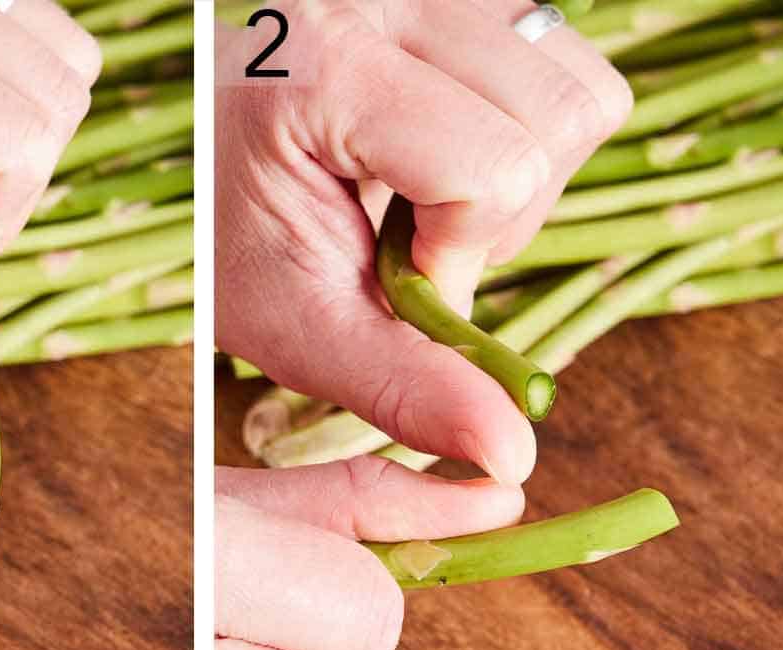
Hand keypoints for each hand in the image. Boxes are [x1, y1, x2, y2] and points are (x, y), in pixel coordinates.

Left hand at [216, 0, 631, 483]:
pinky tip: (449, 156)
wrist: (203, 154)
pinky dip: (528, 128)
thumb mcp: (303, 324)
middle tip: (418, 237)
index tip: (402, 274)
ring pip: (579, 85)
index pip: (489, 166)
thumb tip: (513, 457)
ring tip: (433, 197)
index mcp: (324, 71)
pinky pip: (564, 60)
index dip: (461, 248)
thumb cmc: (238, 233)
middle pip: (559, 117)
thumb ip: (405, 386)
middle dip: (503, 212)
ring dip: (524, 171)